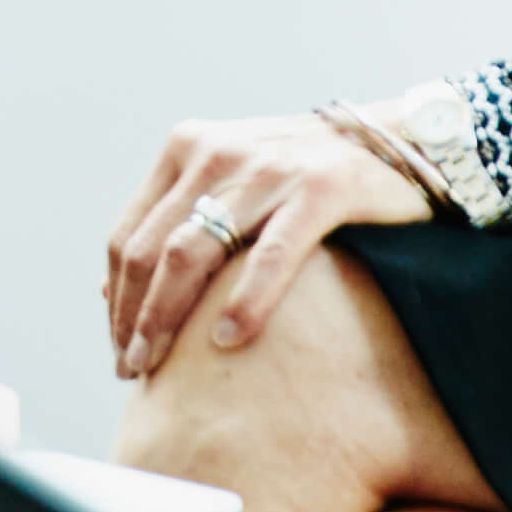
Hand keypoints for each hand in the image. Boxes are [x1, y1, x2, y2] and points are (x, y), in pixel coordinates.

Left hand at [105, 106, 429, 378]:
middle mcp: (217, 153)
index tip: (120, 348)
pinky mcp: (320, 189)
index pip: (127, 235)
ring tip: (158, 366)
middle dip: (133, 318)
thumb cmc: (308, 176)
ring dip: (167, 317)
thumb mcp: (232, 185)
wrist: (403, 140)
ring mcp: (267, 169)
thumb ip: (176, 224)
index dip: (116, 299)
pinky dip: (244, 301)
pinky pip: (269, 254)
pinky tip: (230, 340)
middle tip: (130, 371)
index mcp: (188, 148)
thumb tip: (108, 291)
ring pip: (192, 253)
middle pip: (149, 250)